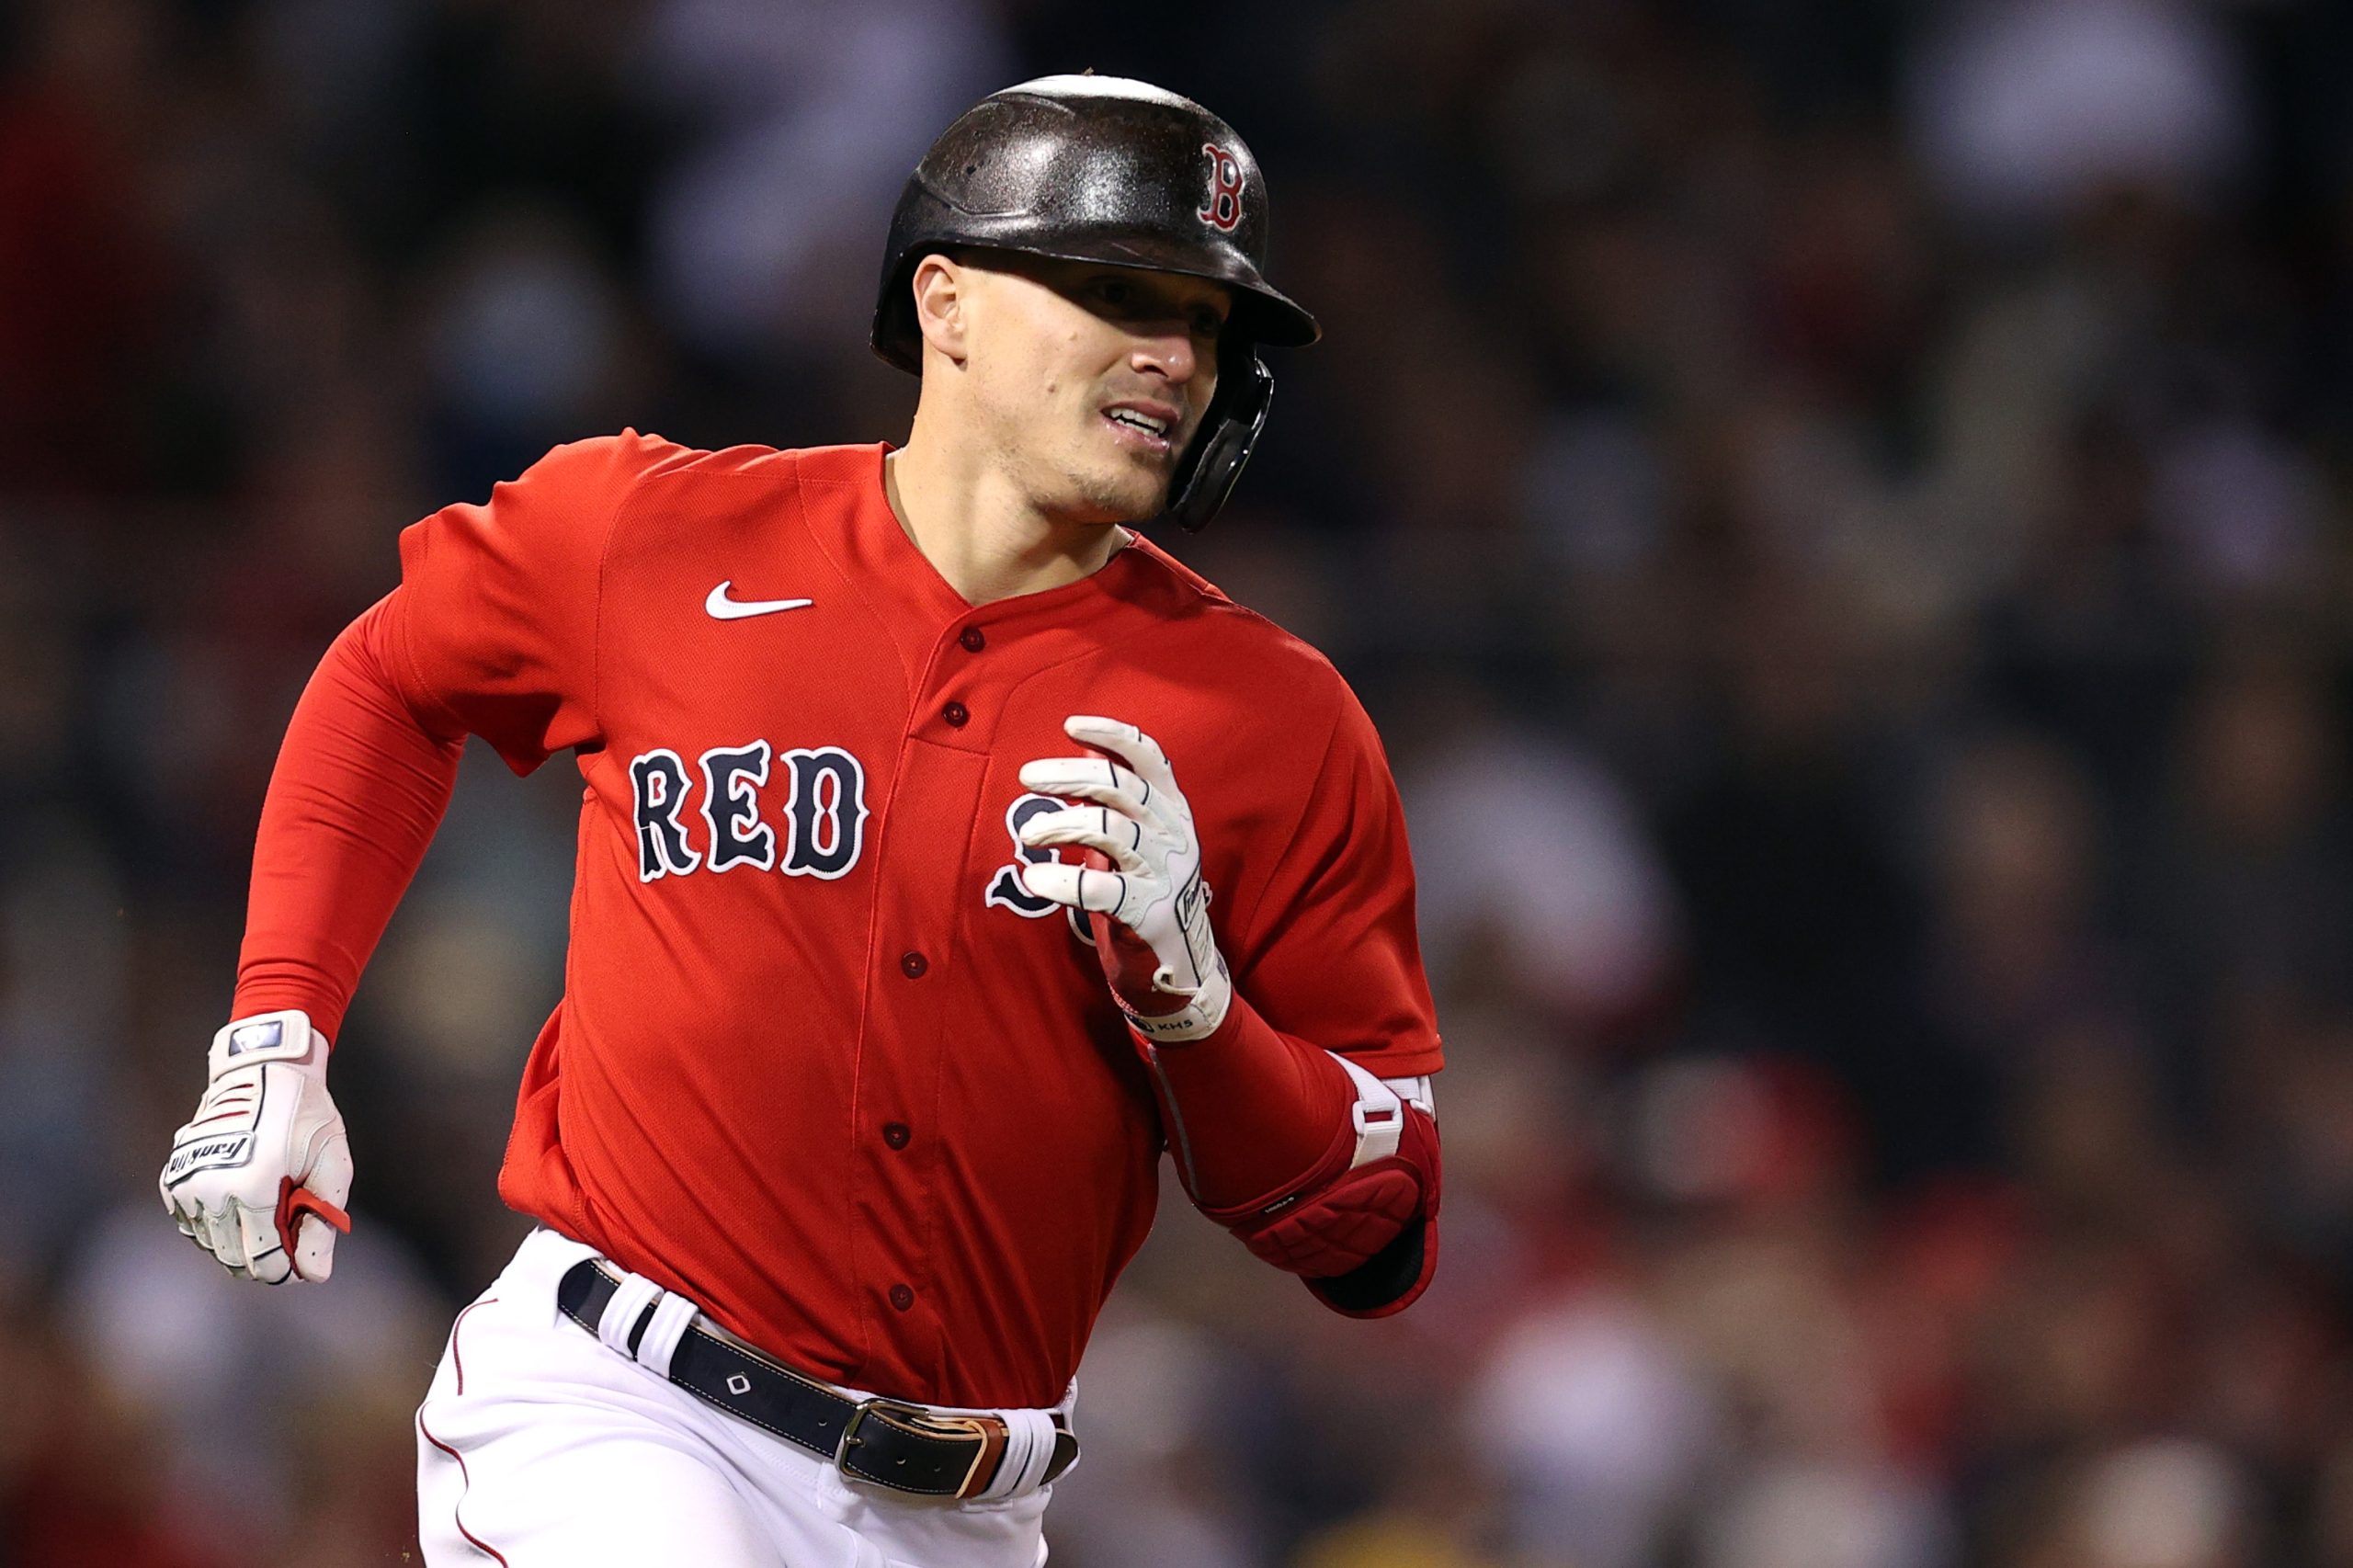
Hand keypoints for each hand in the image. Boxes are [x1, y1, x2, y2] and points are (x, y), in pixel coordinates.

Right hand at [160, 1010, 352, 1282]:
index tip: (300, 1266)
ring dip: (238, 1241)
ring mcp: (187, 1185)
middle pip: (234, 1258)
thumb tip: (316, 1274)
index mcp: (254, 1189)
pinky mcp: (173, 1179)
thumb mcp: (331, 1165)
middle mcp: (213, 1191)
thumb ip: (321, 1222)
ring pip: (211, 1245)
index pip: (263, 1260)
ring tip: (267, 1210)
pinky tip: (240, 1203)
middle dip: (264, 1258)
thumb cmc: (306, 1115)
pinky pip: (192, 1224)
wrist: (263, 1069)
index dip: (285, 1270)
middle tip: (288, 1236)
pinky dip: (215, 1225)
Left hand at [1017, 716, 1231, 1041]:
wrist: (1180, 964)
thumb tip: (1085, 748)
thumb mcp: (1137, 837)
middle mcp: (1173, 834)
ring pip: (1110, 830)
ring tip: (1028, 835)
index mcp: (1172, 809)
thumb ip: (1116, 797)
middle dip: (1068, 776)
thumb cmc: (1148, 890)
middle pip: (1120, 788)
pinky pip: (1102, 890)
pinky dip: (1064, 881)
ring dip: (1061, 825)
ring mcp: (1165, 872)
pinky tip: (1037, 878)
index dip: (1112, 736)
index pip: (1149, 758)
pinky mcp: (1150, 912)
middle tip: (1027, 777)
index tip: (1071, 726)